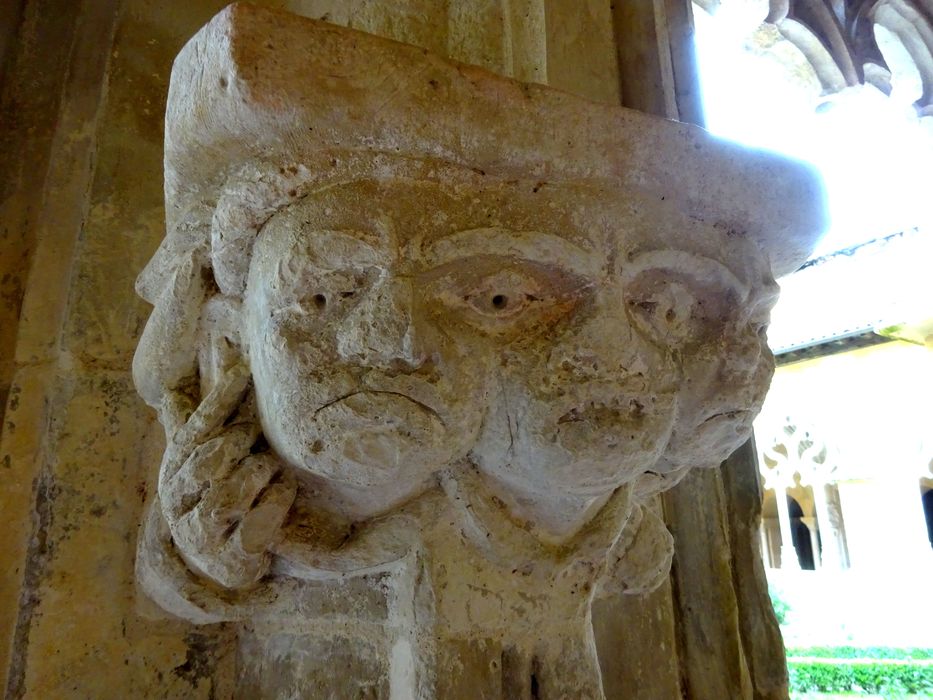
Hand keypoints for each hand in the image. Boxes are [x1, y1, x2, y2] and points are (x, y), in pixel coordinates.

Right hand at [157, 364, 296, 588]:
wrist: (220, 562)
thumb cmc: (215, 494)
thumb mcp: (204, 454)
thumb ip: (201, 414)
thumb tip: (200, 359)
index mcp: (175, 468)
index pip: (198, 426)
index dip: (222, 397)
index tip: (245, 368)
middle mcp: (179, 500)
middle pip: (211, 458)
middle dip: (241, 441)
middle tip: (260, 435)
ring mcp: (199, 533)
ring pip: (229, 493)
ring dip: (259, 473)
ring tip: (272, 468)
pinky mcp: (226, 558)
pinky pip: (255, 526)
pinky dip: (275, 503)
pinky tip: (284, 492)